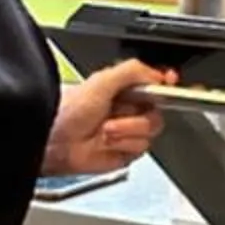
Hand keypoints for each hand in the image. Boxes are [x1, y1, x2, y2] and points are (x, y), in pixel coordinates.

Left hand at [47, 61, 175, 177]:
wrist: (55, 142)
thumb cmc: (68, 111)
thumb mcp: (102, 80)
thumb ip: (133, 71)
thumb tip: (158, 74)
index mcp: (122, 90)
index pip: (154, 86)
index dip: (165, 86)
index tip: (169, 84)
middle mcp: (126, 111)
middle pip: (157, 112)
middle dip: (138, 116)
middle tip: (119, 113)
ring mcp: (126, 133)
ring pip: (150, 132)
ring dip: (127, 131)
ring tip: (105, 131)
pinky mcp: (124, 153)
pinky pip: (140, 149)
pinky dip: (123, 145)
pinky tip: (107, 143)